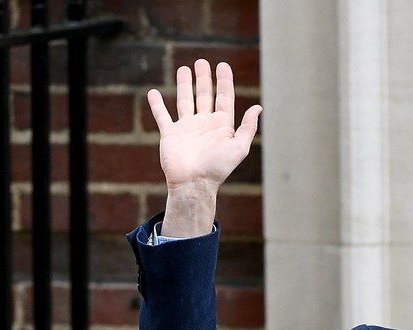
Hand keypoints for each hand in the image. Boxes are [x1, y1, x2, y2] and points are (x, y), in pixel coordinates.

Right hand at [147, 60, 261, 196]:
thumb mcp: (239, 148)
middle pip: (204, 96)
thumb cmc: (218, 168)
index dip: (224, 82)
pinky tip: (154, 93)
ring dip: (184, 85)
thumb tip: (258, 108)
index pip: (224, 98)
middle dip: (204, 79)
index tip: (223, 66)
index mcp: (221, 126)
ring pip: (185, 101)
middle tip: (202, 62)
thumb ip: (248, 127)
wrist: (194, 184)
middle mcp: (204, 124)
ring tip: (184, 69)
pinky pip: (162, 116)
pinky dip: (157, 105)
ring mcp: (186, 129)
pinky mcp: (170, 134)